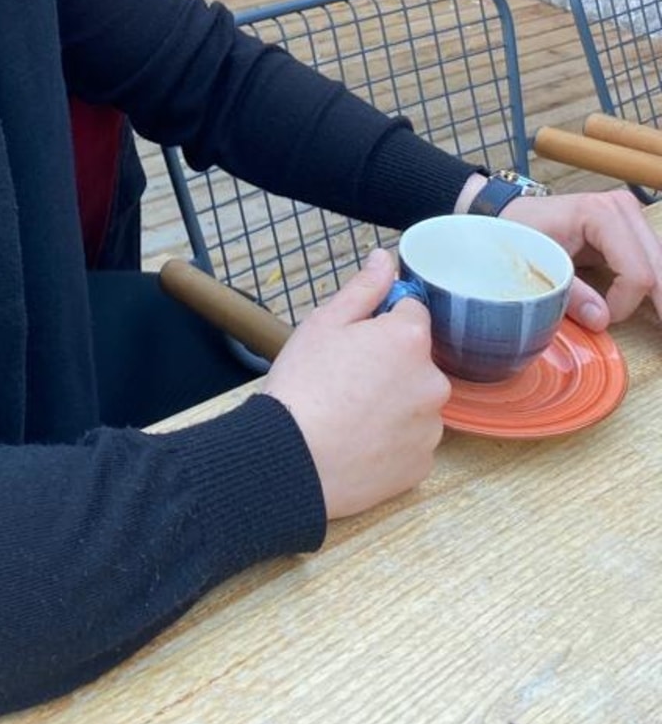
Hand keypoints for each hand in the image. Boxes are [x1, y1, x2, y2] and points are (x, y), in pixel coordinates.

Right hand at [264, 245, 450, 520]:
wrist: (291, 459)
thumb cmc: (303, 386)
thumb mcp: (324, 323)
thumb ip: (363, 288)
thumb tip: (385, 258)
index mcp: (410, 340)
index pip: (411, 313)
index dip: (381, 322)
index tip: (354, 340)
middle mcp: (433, 382)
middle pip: (416, 361)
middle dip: (389, 364)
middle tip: (345, 379)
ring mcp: (430, 428)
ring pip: (414, 403)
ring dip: (393, 403)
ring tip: (349, 415)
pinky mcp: (421, 465)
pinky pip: (411, 442)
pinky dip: (391, 441)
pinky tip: (358, 442)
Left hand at [502, 189, 661, 329]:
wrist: (516, 216)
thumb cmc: (522, 233)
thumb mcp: (539, 264)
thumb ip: (569, 294)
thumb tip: (601, 321)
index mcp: (600, 214)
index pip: (637, 272)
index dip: (624, 304)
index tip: (602, 319)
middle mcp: (622, 209)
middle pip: (658, 267)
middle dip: (661, 304)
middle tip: (661, 335)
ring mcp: (630, 217)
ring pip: (661, 265)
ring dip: (661, 296)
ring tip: (661, 328)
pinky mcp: (631, 230)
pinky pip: (654, 262)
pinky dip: (657, 286)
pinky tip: (656, 308)